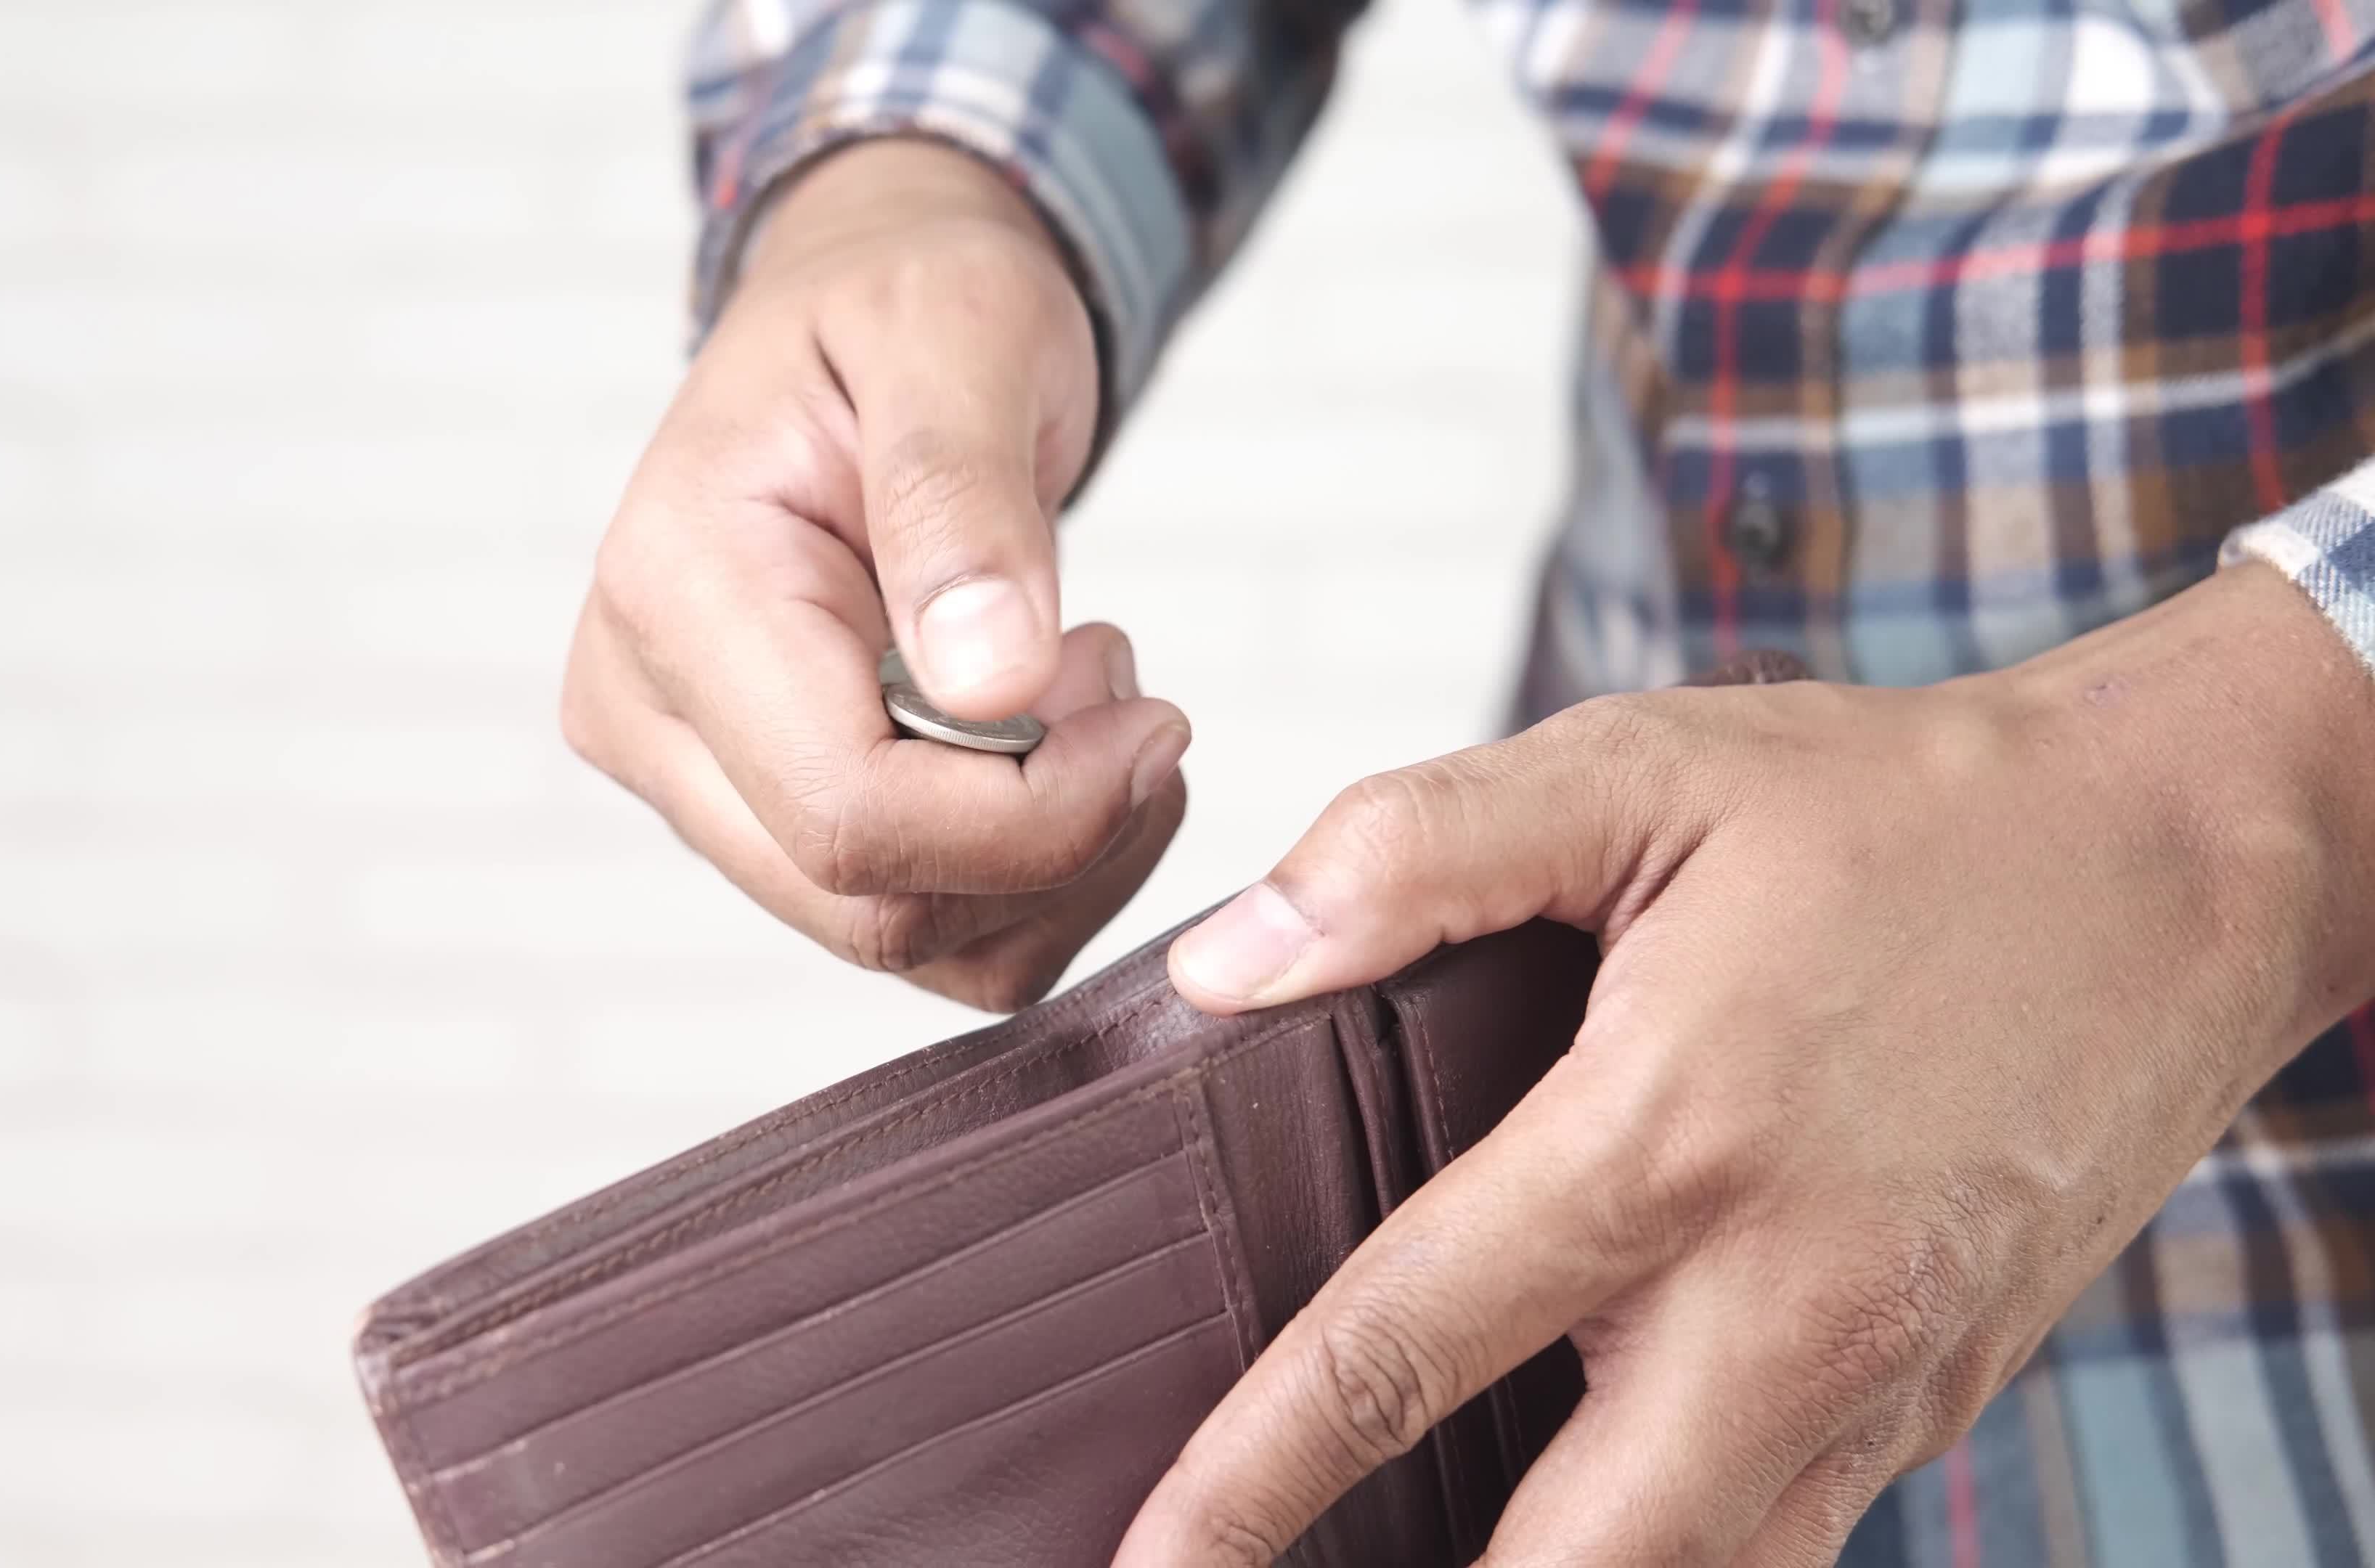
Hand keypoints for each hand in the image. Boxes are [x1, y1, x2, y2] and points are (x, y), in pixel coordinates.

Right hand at [562, 141, 1190, 1009]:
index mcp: (672, 593)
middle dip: (1053, 834)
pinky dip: (1029, 875)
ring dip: (1053, 860)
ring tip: (1095, 691)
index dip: (1035, 812)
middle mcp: (645, 713)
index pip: (850, 812)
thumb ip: (964, 497)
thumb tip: (994, 683)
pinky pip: (917, 928)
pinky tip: (1063, 744)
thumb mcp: (960, 333)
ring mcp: (690, 779)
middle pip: (868, 904)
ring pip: (900, 941)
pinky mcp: (757, 815)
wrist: (869, 312)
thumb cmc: (910, 299)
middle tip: (1134, 690)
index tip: (1152, 712)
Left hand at [1117, 564, 2374, 1564]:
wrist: (2187, 859)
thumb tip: (1226, 962)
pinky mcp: (1941, 1399)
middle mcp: (1785, 1301)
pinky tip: (1569, 1516)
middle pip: (1565, 1559)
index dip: (1253, 1479)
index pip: (1407, 1348)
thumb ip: (1416, 847)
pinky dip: (1662, 1560)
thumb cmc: (1904, 813)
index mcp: (1675, 1139)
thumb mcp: (1645, 765)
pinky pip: (1780, 1542)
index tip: (1150, 1564)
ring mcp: (1879, 1376)